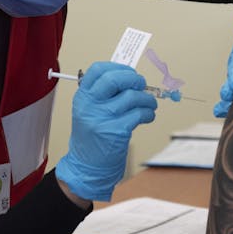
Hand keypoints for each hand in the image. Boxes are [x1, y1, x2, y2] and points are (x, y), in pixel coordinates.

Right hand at [56, 62, 156, 200]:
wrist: (87, 166)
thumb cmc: (92, 136)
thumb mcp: (89, 110)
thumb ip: (103, 93)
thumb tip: (129, 77)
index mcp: (82, 97)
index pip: (97, 70)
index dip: (117, 67)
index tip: (128, 72)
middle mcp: (90, 105)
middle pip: (115, 79)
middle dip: (134, 78)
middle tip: (141, 84)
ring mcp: (102, 118)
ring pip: (132, 96)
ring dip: (147, 98)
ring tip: (149, 103)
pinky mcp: (117, 131)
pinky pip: (139, 114)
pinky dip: (148, 113)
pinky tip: (148, 116)